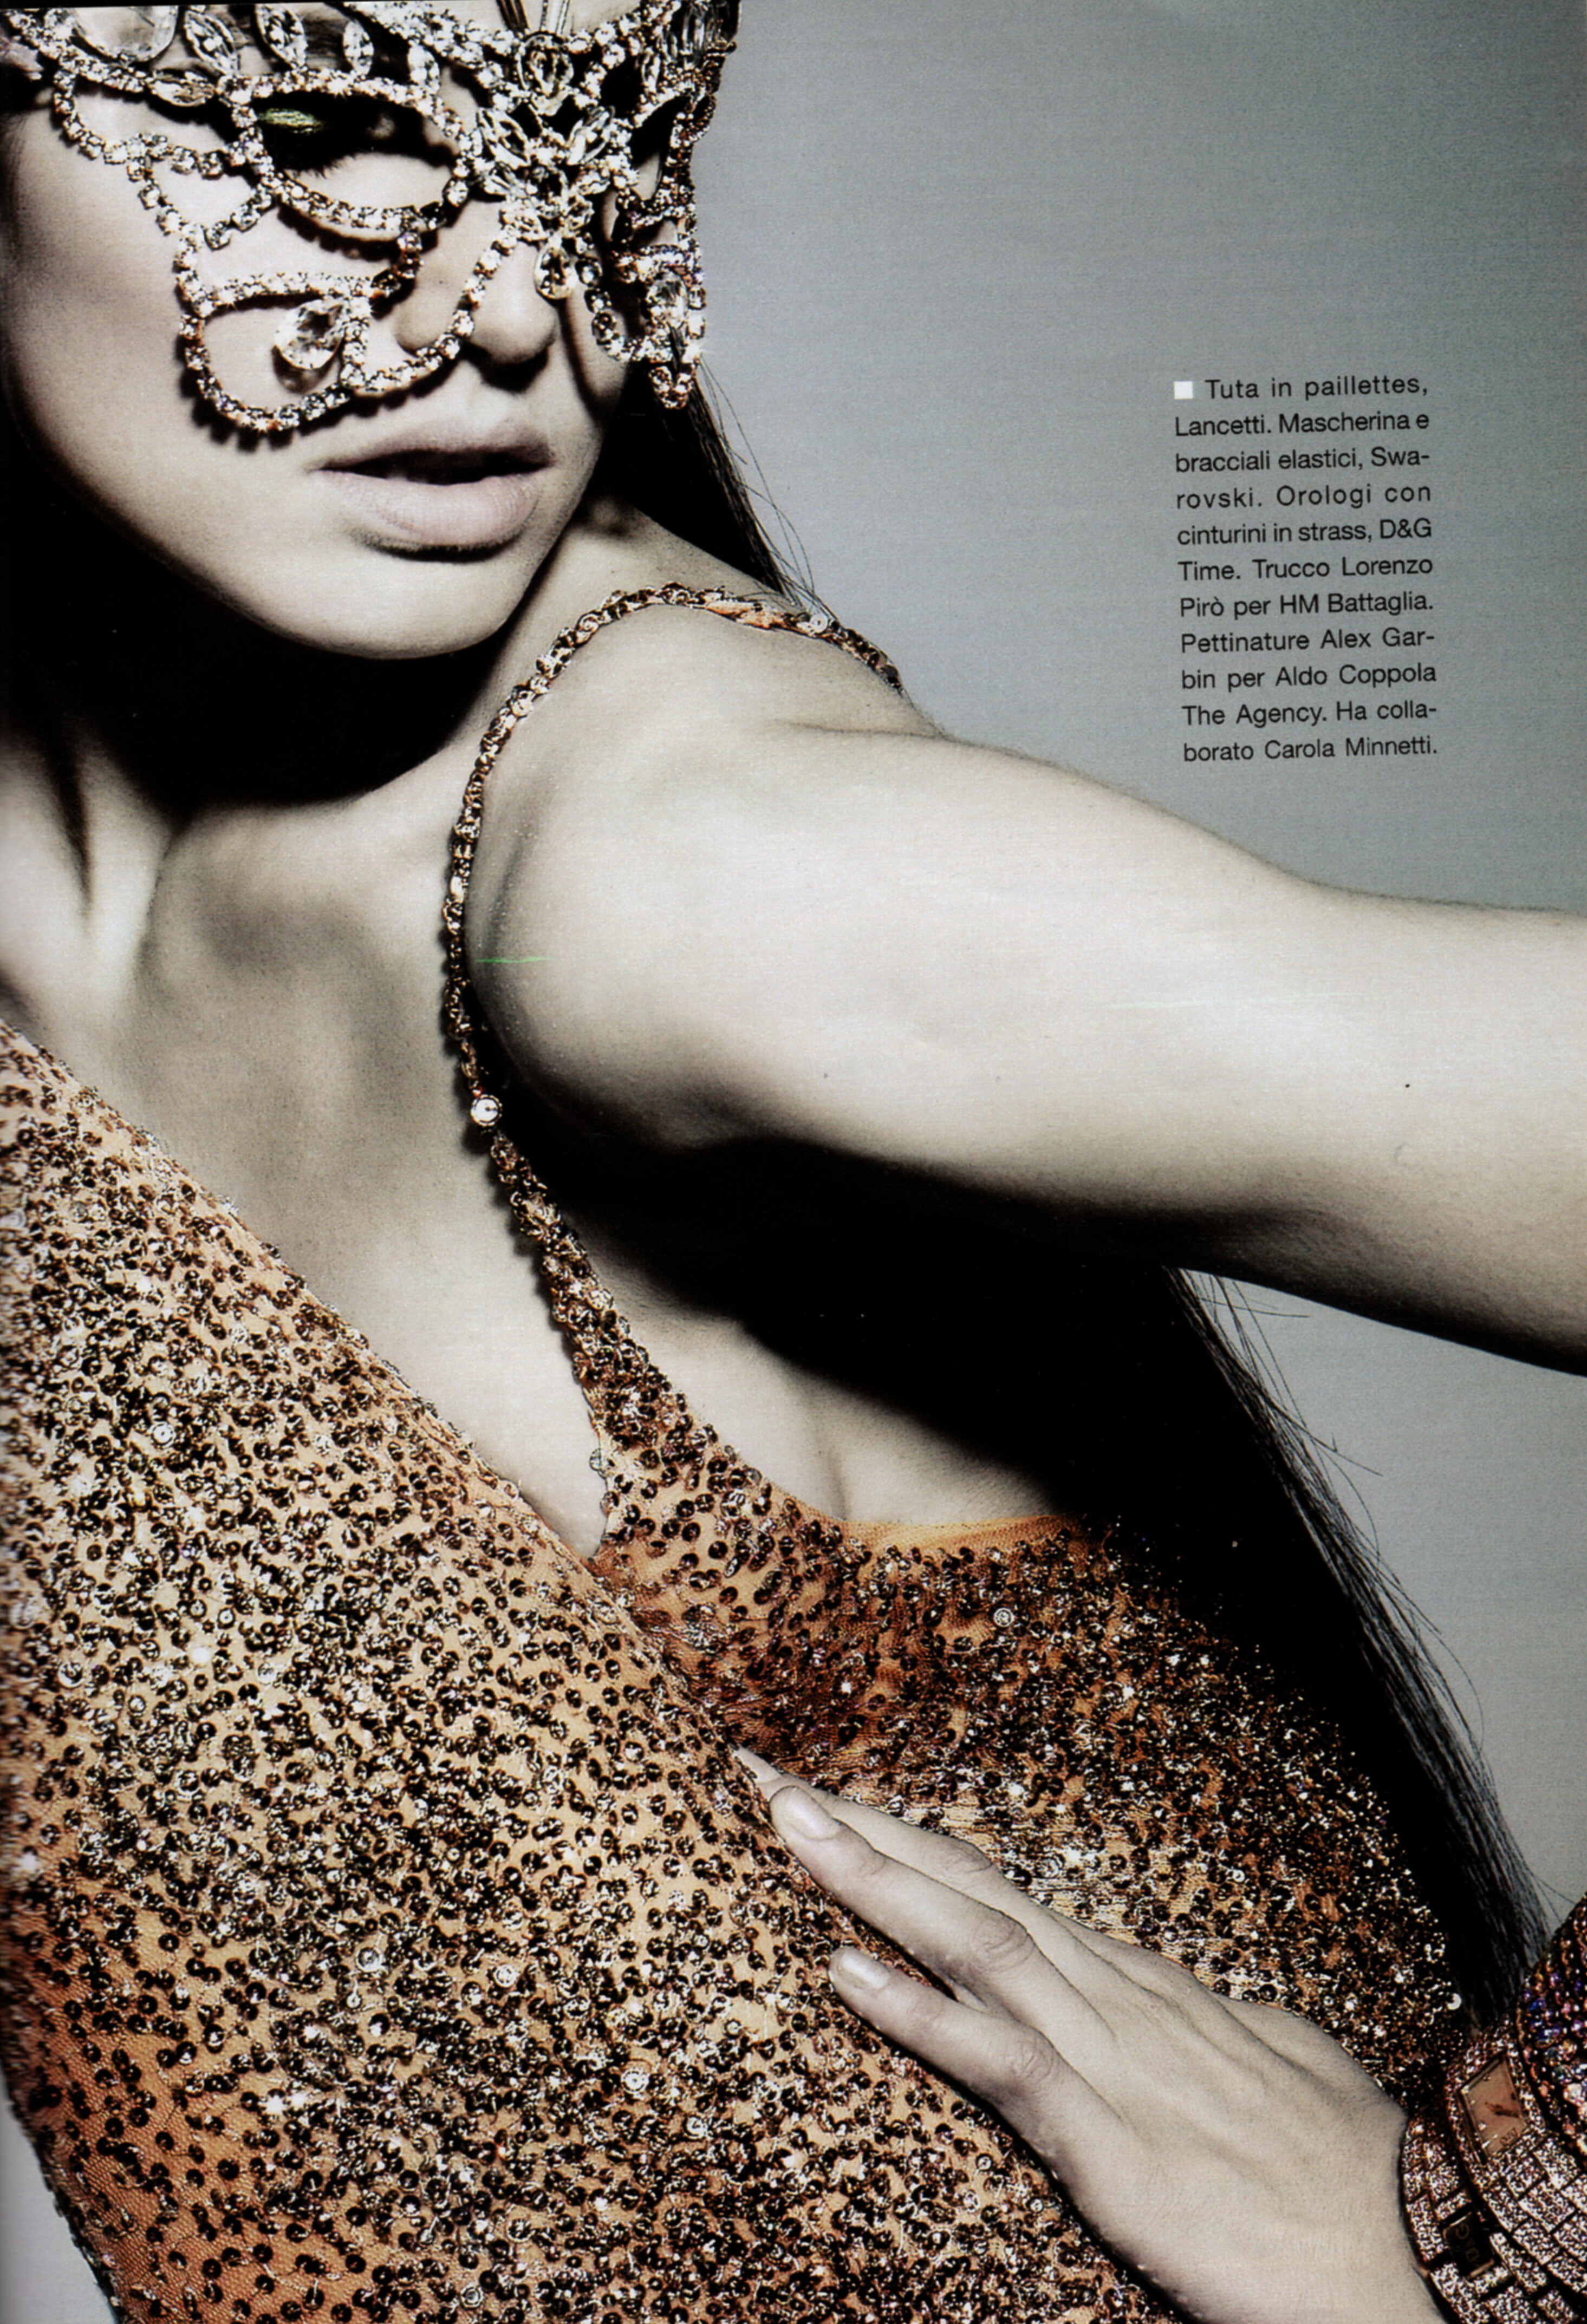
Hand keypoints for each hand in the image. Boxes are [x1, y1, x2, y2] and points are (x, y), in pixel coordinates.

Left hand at [741, 1753, 1441, 2323]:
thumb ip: (1200, 2027)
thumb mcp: (1260, 2067)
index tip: (825, 1795)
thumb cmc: (1338, 2167)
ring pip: (967, 1938)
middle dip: (861, 1826)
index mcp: (1134, 1982)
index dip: (906, 1840)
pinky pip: (994, 2058)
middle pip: (964, 1885)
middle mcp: (1110, 1993)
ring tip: (784, 1822)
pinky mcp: (1105, 2136)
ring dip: (870, 1877)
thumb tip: (1177, 2002)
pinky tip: (845, 1971)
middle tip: (763, 1773)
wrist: (1411, 2240)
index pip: (994, 1888)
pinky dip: (915, 2009)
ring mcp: (1105, 2055)